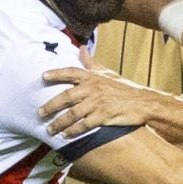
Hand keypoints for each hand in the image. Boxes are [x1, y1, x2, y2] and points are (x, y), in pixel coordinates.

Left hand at [38, 66, 158, 135]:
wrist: (143, 103)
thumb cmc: (123, 88)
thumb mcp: (107, 73)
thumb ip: (91, 63)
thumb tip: (81, 48)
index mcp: (93, 77)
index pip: (71, 72)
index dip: (57, 73)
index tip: (43, 76)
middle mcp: (93, 89)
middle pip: (66, 96)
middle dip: (51, 105)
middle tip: (39, 112)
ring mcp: (98, 103)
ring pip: (73, 113)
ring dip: (59, 122)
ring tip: (49, 129)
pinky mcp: (103, 116)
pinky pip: (84, 125)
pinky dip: (73, 131)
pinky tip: (65, 135)